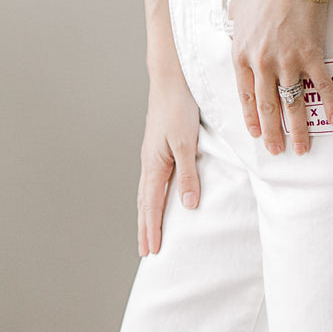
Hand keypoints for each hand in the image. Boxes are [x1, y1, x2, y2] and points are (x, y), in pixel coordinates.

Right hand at [137, 69, 200, 255]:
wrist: (170, 79)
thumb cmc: (179, 107)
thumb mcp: (186, 142)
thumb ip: (188, 174)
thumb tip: (188, 205)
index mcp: (154, 164)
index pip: (152, 206)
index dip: (152, 229)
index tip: (153, 251)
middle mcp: (149, 163)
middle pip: (145, 204)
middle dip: (145, 229)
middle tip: (146, 252)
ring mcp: (152, 156)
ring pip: (146, 194)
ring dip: (146, 216)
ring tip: (147, 233)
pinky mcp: (157, 149)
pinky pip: (152, 182)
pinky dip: (151, 199)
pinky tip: (155, 200)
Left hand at [228, 0, 332, 154]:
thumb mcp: (236, 7)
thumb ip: (233, 25)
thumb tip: (232, 28)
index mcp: (242, 55)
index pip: (245, 96)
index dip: (252, 117)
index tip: (256, 134)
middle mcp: (262, 64)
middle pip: (267, 107)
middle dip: (272, 133)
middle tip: (277, 151)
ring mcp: (287, 62)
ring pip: (292, 104)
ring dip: (297, 130)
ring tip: (302, 148)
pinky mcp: (311, 55)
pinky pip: (321, 86)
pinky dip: (330, 104)